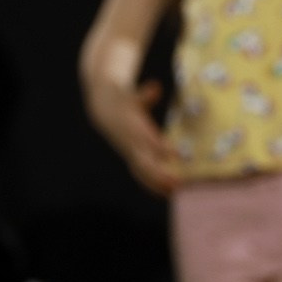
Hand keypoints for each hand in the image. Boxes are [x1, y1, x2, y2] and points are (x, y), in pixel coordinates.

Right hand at [88, 81, 180, 196]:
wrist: (104, 110)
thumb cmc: (124, 100)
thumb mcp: (134, 95)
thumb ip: (146, 94)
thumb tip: (156, 87)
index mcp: (132, 127)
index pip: (147, 140)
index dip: (160, 148)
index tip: (176, 154)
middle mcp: (131, 143)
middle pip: (145, 163)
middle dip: (160, 174)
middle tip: (178, 182)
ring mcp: (131, 152)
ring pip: (143, 173)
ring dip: (158, 183)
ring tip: (175, 191)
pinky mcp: (132, 158)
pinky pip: (141, 175)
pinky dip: (152, 185)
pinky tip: (166, 193)